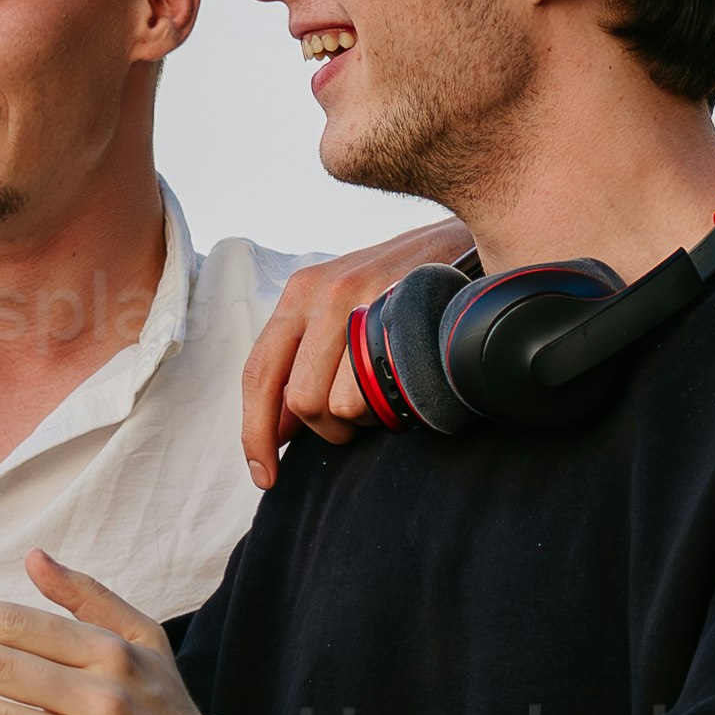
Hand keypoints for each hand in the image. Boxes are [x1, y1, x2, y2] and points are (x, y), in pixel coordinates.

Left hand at [235, 224, 459, 481]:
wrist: (458, 239)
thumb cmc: (396, 288)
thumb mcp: (338, 311)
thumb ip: (302, 363)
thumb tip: (277, 429)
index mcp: (299, 293)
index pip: (259, 374)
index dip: (255, 433)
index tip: (265, 475)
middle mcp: (323, 292)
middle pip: (301, 401)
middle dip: (327, 429)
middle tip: (353, 423)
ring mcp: (365, 300)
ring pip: (342, 405)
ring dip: (366, 419)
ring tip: (387, 394)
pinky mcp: (403, 313)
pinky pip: (383, 392)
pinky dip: (393, 407)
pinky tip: (405, 387)